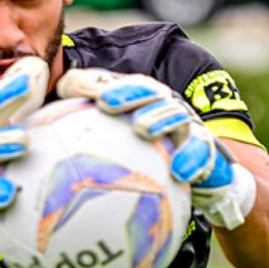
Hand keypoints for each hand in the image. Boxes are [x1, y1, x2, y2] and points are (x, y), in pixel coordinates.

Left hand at [56, 68, 255, 229]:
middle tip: (106, 104)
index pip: (129, 87)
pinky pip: (204, 155)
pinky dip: (193, 159)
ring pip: (178, 117)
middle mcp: (170, 111)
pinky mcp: (208, 154)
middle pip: (153, 94)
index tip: (82, 92)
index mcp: (149, 104)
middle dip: (130, 95)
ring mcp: (190, 130)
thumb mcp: (120, 141)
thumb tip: (60, 102)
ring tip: (141, 128)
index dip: (106, 85)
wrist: (203, 182)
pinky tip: (179, 170)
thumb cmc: (152, 159)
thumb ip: (92, 120)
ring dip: (160, 119)